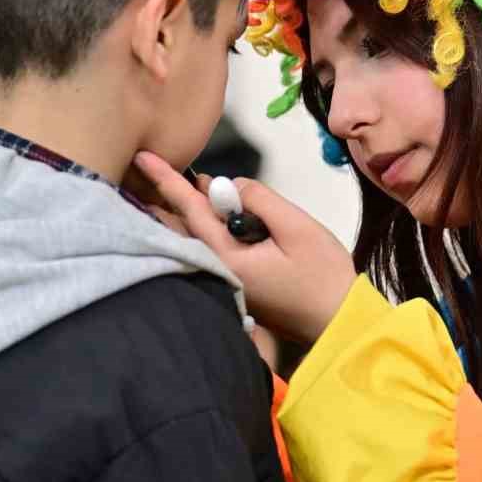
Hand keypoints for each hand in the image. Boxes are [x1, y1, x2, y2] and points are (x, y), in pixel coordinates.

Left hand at [134, 152, 356, 345]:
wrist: (339, 323)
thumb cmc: (323, 278)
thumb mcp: (296, 227)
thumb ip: (259, 200)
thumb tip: (229, 186)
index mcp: (228, 259)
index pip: (190, 211)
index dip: (166, 181)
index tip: (142, 157)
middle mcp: (219, 273)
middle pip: (185, 227)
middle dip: (170, 196)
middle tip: (152, 166)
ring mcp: (227, 283)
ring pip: (198, 239)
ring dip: (191, 211)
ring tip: (189, 183)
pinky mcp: (238, 288)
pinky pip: (213, 250)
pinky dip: (208, 228)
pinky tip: (216, 213)